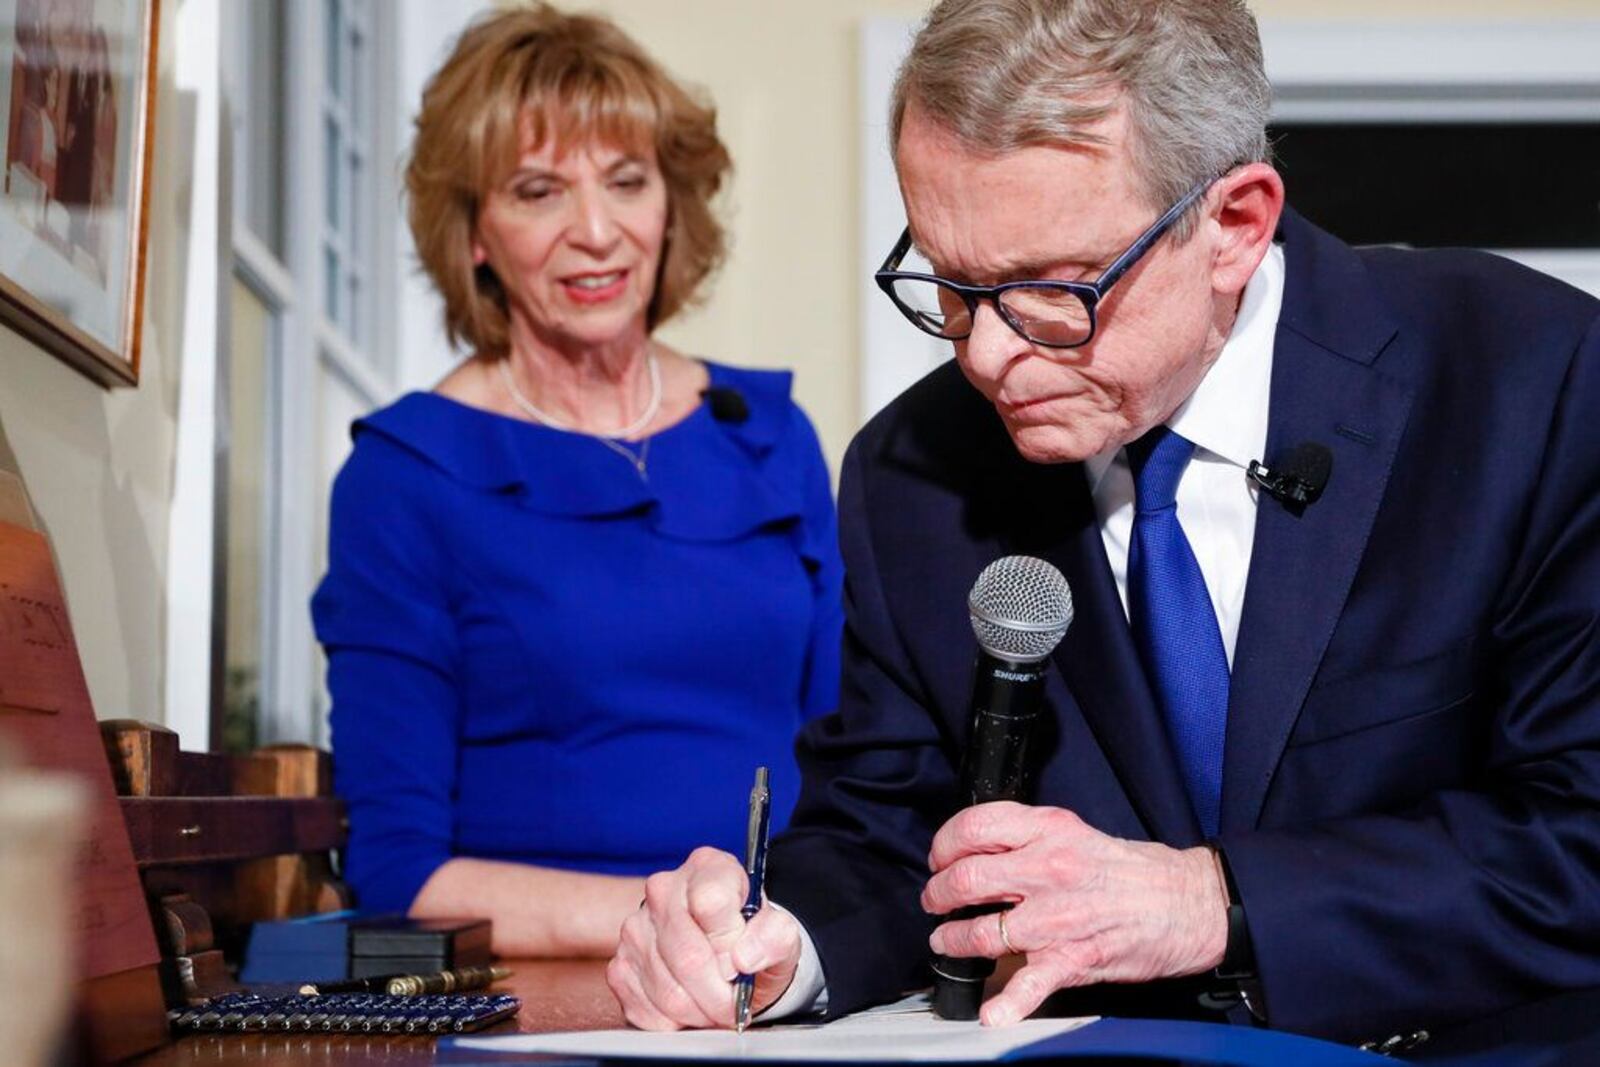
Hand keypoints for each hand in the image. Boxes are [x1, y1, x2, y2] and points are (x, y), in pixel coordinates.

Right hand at [607, 846, 801, 1029]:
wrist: (727, 953)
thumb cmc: (752, 939)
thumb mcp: (781, 935)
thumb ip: (777, 937)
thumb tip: (746, 956)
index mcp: (707, 868)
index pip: (711, 902)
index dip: (732, 943)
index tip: (744, 962)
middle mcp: (664, 890)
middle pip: (688, 955)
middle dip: (718, 995)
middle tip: (734, 1004)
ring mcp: (635, 928)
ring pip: (668, 991)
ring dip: (699, 1012)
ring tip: (714, 1004)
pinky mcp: (620, 965)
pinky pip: (646, 1010)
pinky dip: (674, 1021)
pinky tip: (690, 1005)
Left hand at [922, 802, 1227, 1025]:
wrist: (1188, 902)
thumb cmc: (1134, 870)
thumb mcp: (1076, 832)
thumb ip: (1029, 838)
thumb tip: (982, 851)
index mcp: (1049, 830)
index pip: (976, 826)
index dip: (945, 843)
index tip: (939, 857)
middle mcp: (1048, 869)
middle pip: (967, 878)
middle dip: (938, 894)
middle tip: (935, 901)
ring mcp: (1058, 917)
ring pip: (983, 931)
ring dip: (953, 940)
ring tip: (946, 942)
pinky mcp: (1073, 958)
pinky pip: (1031, 983)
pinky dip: (1007, 1004)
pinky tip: (991, 1013)